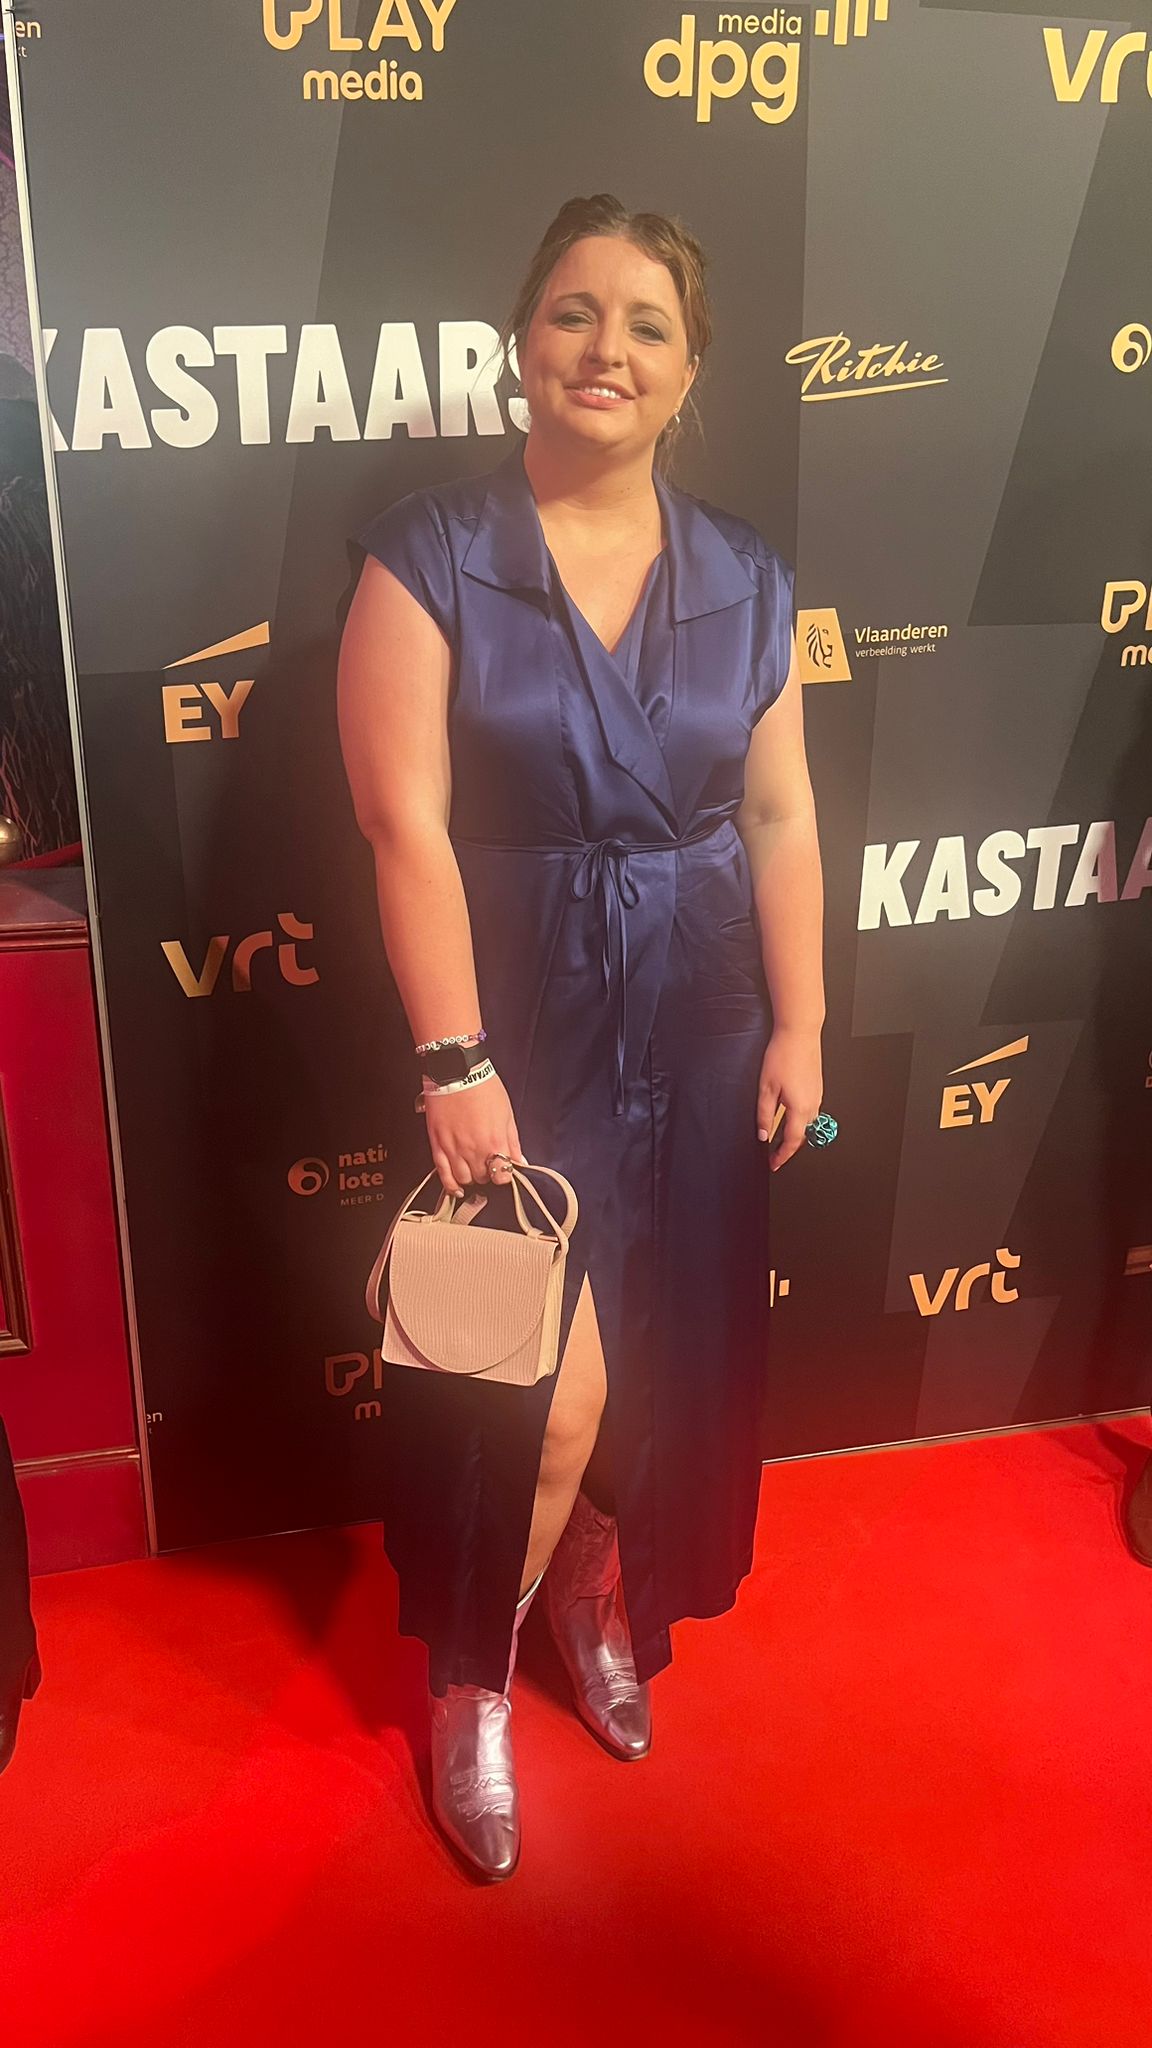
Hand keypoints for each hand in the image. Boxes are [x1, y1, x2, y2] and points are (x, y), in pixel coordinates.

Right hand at [423, 1072, 525, 1194]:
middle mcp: (475, 1150)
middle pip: (483, 1179)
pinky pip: (443, 1174)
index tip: (503, 1170)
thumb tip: (521, 1161)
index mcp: (495, 1143)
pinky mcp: (438, 1145)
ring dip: (471, 1177)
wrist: (457, 1071)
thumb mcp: (507, 1114)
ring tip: (473, 1167)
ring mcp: (454, 1150)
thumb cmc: (483, 1088)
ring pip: (464, 1179)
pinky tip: (456, 1188)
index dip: (504, 1175)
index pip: (503, 1177)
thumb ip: (513, 1142)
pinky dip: (450, 1185)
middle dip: (487, 1173)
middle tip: (487, 1162)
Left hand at [756, 1027, 822, 1172]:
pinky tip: (789, 1116)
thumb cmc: (783, 1055)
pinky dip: (800, 1121)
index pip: (792, 1142)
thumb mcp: (766, 1088)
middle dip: (788, 1148)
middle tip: (774, 1155)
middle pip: (802, 1136)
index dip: (781, 1156)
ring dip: (795, 1135)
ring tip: (779, 1138)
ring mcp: (817, 1096)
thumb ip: (764, 1114)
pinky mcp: (818, 1088)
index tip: (773, 1163)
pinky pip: (810, 1112)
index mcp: (800, 1108)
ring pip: (808, 1125)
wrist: (800, 1033)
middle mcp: (813, 1105)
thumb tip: (763, 1134)